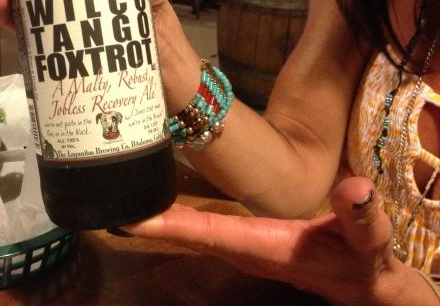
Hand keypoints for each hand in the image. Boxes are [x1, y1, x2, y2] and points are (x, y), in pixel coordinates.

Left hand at [122, 177, 411, 304]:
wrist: (360, 283)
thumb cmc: (360, 262)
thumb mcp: (368, 241)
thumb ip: (360, 218)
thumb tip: (356, 189)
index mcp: (263, 246)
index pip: (207, 233)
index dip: (167, 225)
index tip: (128, 218)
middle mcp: (241, 248)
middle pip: (184, 231)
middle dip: (147, 220)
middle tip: (106, 199)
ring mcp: (237, 246)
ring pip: (186, 230)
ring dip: (154, 218)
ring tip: (120, 192)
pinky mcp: (239, 241)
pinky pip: (197, 227)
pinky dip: (172, 217)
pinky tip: (154, 203)